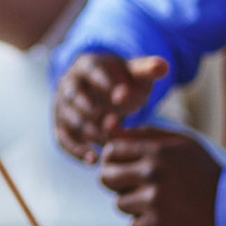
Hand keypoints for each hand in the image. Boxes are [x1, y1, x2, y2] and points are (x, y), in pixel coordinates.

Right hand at [52, 52, 168, 162]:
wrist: (106, 93)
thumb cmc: (123, 81)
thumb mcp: (136, 74)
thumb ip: (149, 69)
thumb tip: (164, 67)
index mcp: (86, 65)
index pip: (91, 71)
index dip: (106, 84)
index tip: (124, 98)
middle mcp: (68, 84)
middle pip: (75, 98)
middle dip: (94, 112)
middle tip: (116, 124)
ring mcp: (62, 106)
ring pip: (69, 120)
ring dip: (88, 133)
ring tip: (109, 144)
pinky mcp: (61, 126)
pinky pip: (63, 139)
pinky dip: (76, 151)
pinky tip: (94, 160)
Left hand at [98, 127, 220, 225]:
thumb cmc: (202, 171)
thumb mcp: (180, 142)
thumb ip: (145, 134)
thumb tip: (110, 130)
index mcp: (157, 151)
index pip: (111, 151)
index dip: (114, 159)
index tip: (124, 165)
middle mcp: (153, 174)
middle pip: (106, 178)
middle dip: (117, 181)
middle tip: (135, 185)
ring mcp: (154, 202)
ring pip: (120, 203)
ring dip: (134, 204)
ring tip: (158, 201)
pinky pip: (134, 225)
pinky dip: (146, 224)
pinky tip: (165, 216)